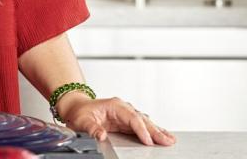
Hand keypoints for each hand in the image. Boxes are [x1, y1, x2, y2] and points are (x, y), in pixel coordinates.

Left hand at [57, 94, 175, 146]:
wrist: (76, 108)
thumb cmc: (79, 112)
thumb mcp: (82, 121)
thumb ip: (92, 128)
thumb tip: (101, 135)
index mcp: (114, 105)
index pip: (132, 117)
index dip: (141, 129)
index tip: (148, 141)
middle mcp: (123, 108)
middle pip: (142, 119)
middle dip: (155, 131)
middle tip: (167, 141)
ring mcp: (125, 115)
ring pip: (145, 122)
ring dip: (157, 131)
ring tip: (170, 139)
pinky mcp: (126, 122)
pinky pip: (142, 126)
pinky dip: (152, 131)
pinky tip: (162, 136)